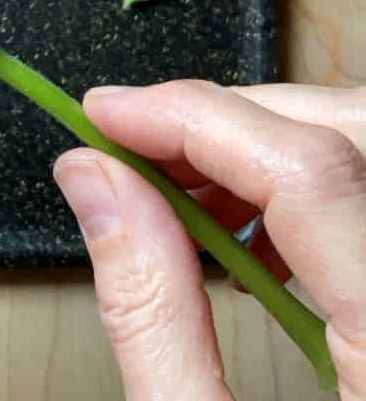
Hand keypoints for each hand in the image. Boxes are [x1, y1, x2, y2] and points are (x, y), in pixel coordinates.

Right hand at [54, 80, 365, 398]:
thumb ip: (148, 311)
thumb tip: (90, 178)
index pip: (307, 170)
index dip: (193, 118)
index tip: (104, 116)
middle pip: (346, 133)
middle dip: (230, 117)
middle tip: (133, 142)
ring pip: (356, 153)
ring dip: (258, 148)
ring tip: (173, 196)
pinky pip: (364, 200)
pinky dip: (296, 188)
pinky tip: (239, 238)